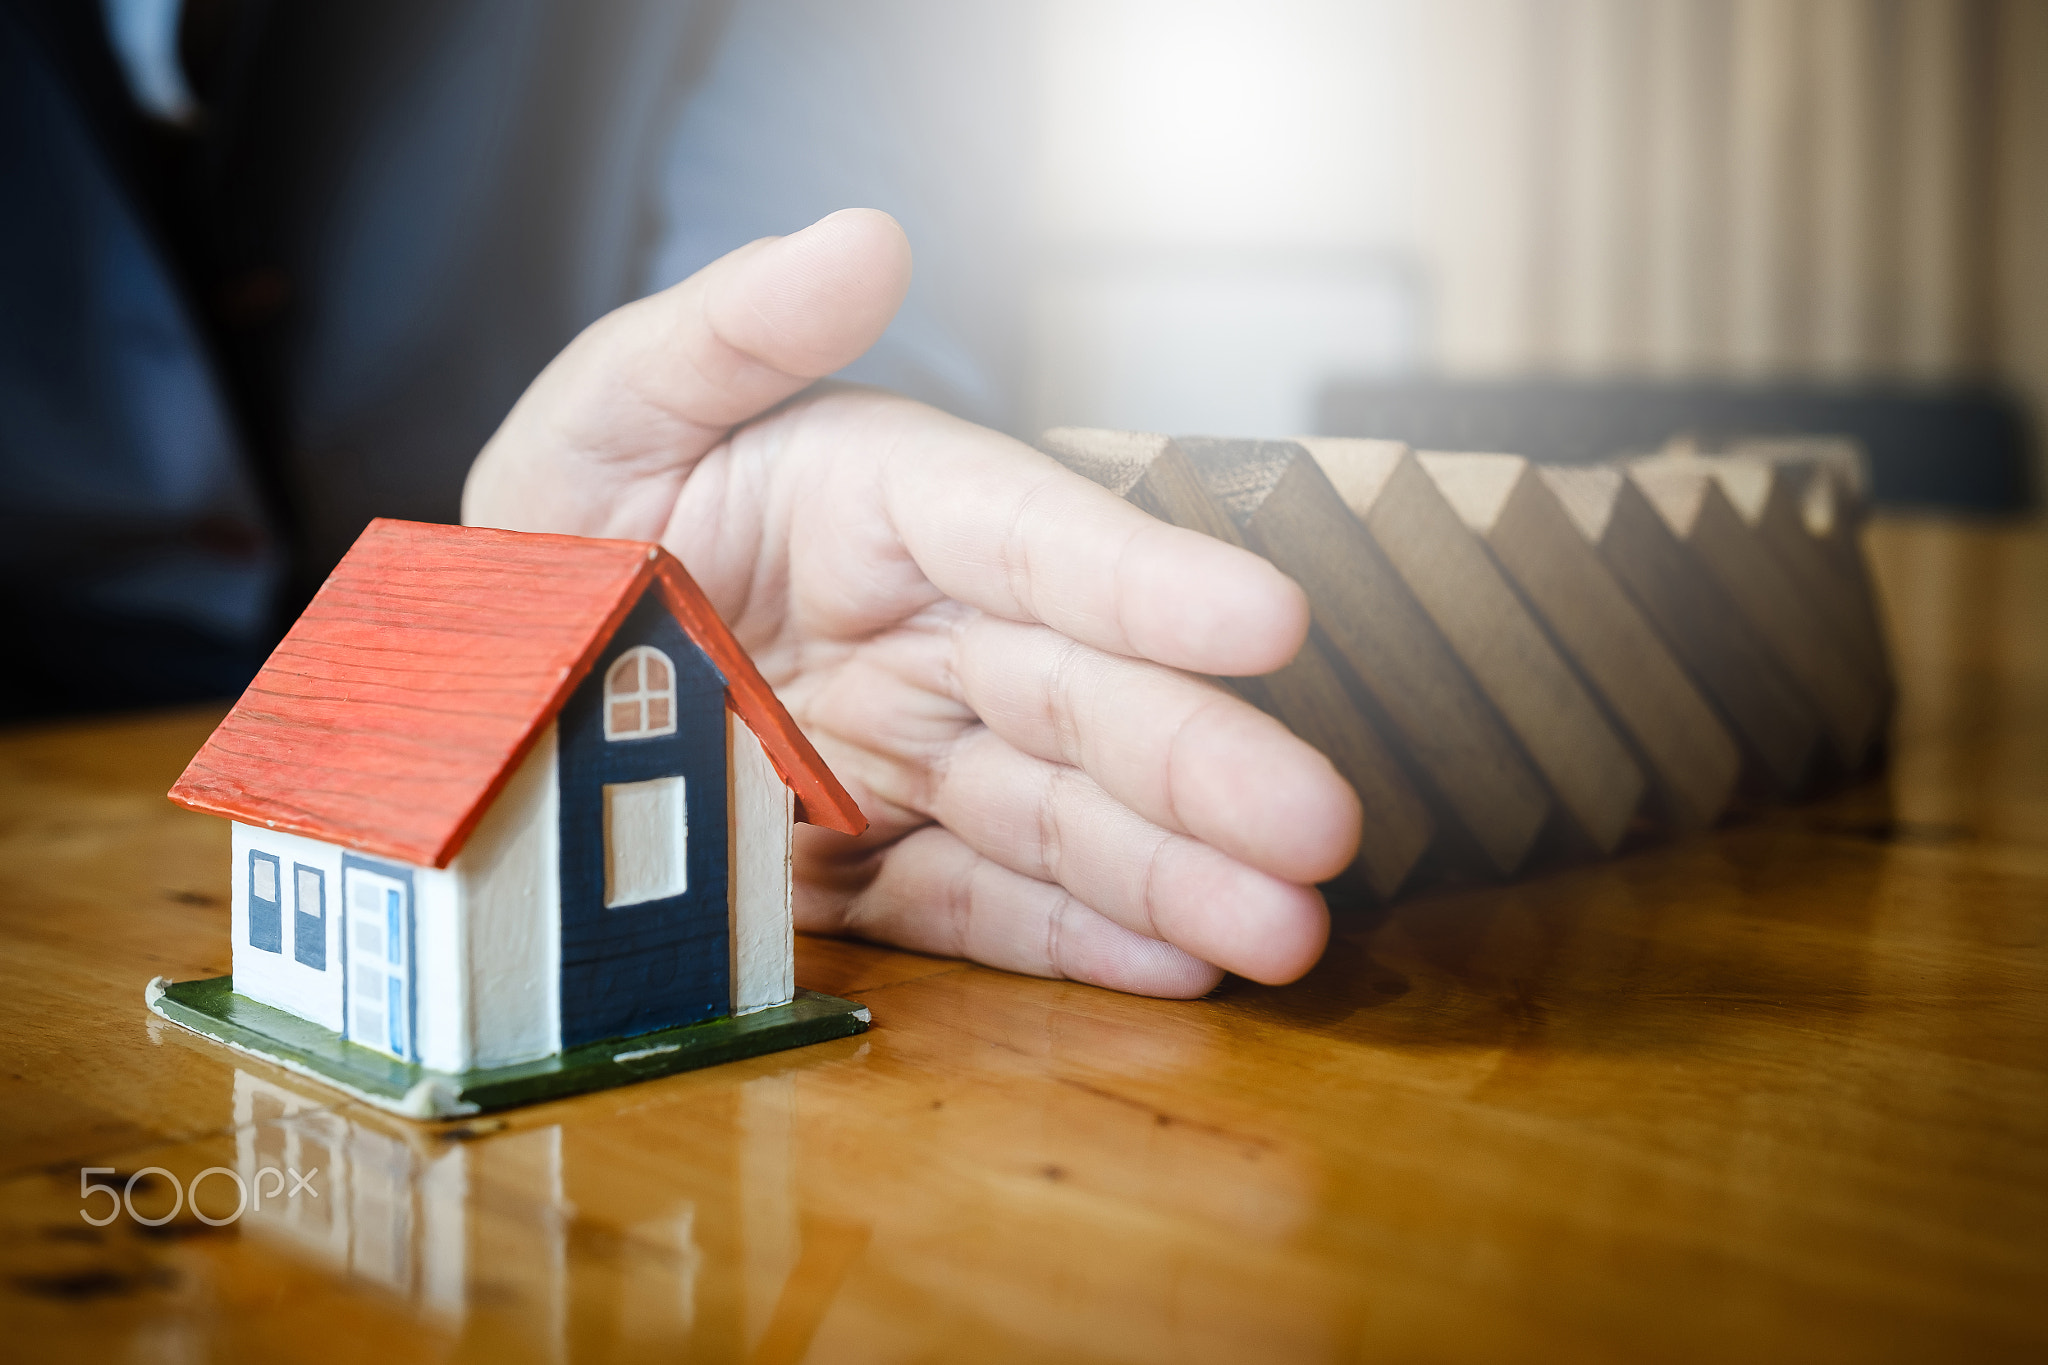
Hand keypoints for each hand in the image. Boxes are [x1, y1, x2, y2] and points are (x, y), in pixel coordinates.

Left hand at [464, 210, 1361, 995]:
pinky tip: (1179, 968)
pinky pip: (981, 906)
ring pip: (1059, 816)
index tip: (1267, 620)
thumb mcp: (614, 414)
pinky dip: (1075, 942)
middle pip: (1081, 695)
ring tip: (1284, 932)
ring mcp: (910, 761)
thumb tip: (863, 240)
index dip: (1145, 580)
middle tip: (1318, 824)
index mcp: (886, 507)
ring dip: (1174, 876)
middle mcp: (930, 634)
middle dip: (1202, 762)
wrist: (509, 676)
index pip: (1031, 536)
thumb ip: (729, 334)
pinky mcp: (873, 866)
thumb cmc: (574, 521)